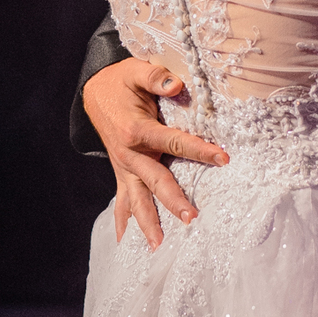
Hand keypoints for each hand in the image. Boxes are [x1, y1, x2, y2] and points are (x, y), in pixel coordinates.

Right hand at [83, 58, 227, 249]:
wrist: (93, 91)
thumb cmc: (120, 81)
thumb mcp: (136, 70)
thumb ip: (156, 77)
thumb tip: (177, 85)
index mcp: (136, 130)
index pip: (174, 142)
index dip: (199, 149)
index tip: (223, 158)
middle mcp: (129, 154)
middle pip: (156, 181)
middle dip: (174, 201)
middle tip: (192, 218)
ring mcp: (124, 168)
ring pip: (137, 200)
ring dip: (148, 223)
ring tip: (158, 246)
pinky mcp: (121, 173)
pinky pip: (120, 201)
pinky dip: (122, 222)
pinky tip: (124, 242)